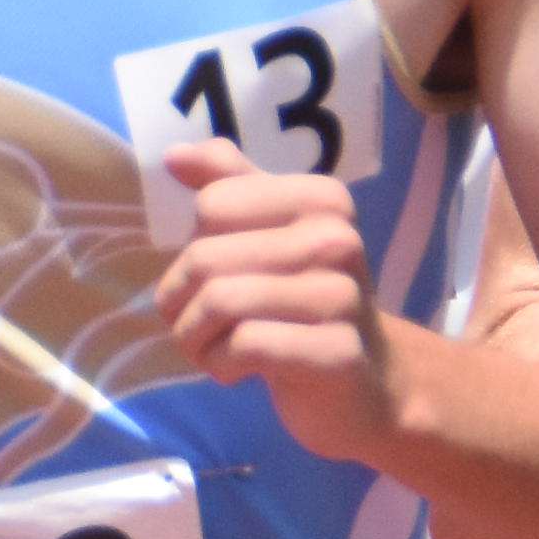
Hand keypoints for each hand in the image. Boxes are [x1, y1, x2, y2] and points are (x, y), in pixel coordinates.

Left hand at [154, 140, 396, 463]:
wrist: (365, 383)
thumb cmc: (302, 302)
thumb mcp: (269, 233)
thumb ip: (228, 184)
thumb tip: (173, 155)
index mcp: (322, 199)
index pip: (212, 204)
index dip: (194, 248)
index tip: (212, 278)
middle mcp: (339, 239)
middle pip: (206, 257)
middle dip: (180, 300)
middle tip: (195, 324)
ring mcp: (342, 297)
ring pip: (220, 301)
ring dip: (195, 336)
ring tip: (211, 349)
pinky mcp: (337, 352)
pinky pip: (245, 345)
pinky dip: (221, 364)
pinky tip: (238, 371)